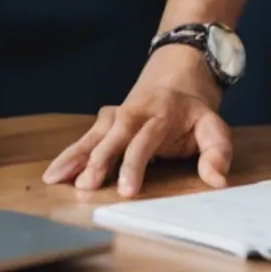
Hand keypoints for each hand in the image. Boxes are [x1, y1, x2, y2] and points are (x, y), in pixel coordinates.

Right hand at [44, 43, 233, 197]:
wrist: (177, 80)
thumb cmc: (193, 114)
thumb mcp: (213, 127)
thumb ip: (217, 151)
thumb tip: (217, 179)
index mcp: (161, 112)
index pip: (145, 140)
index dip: (135, 165)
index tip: (127, 191)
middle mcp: (134, 111)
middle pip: (114, 135)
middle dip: (99, 160)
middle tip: (86, 186)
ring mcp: (116, 115)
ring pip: (93, 135)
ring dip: (75, 156)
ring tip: (55, 179)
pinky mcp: (105, 122)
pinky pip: (85, 138)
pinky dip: (69, 155)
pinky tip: (53, 173)